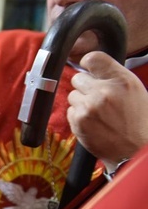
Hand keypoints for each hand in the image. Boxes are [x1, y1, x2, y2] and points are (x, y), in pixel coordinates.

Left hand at [68, 51, 147, 170]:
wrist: (135, 150)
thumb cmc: (138, 121)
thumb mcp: (135, 90)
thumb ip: (114, 77)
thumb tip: (92, 67)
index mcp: (122, 80)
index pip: (93, 58)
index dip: (88, 63)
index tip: (88, 69)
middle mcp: (104, 91)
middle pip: (77, 78)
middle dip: (85, 87)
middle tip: (97, 99)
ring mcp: (89, 106)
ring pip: (72, 95)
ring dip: (81, 103)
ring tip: (98, 114)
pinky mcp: (79, 121)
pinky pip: (70, 111)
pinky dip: (78, 116)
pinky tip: (93, 123)